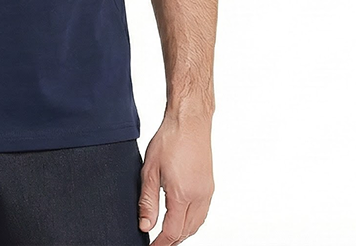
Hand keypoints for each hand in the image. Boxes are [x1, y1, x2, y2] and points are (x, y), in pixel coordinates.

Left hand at [138, 113, 213, 243]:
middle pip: (186, 232)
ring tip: (167, 233)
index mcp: (182, 194)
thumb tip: (145, 225)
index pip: (172, 232)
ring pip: (196, 224)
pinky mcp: (210, 186)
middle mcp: (199, 197)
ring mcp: (207, 192)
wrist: (189, 121)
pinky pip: (202, 213)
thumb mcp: (150, 170)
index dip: (160, 244)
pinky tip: (181, 217)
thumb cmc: (170, 139)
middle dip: (171, 240)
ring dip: (182, 233)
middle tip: (156, 242)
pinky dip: (191, 222)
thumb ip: (147, 201)